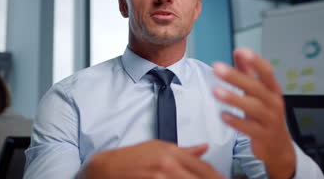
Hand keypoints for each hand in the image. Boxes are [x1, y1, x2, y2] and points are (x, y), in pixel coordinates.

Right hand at [79, 140, 224, 178]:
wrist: (106, 168)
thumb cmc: (132, 157)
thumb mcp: (158, 148)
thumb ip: (184, 151)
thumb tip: (205, 147)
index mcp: (172, 152)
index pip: (204, 168)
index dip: (218, 178)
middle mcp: (168, 163)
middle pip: (200, 178)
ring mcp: (159, 176)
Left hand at [213, 48, 295, 178]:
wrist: (279, 146)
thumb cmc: (266, 115)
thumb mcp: (260, 93)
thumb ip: (249, 73)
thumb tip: (239, 53)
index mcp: (272, 90)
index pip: (266, 72)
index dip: (255, 61)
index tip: (240, 51)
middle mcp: (273, 103)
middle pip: (256, 87)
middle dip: (236, 77)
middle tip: (217, 68)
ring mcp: (270, 120)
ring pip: (253, 107)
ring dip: (234, 98)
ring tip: (216, 91)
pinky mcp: (263, 135)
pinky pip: (250, 128)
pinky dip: (236, 121)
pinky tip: (223, 115)